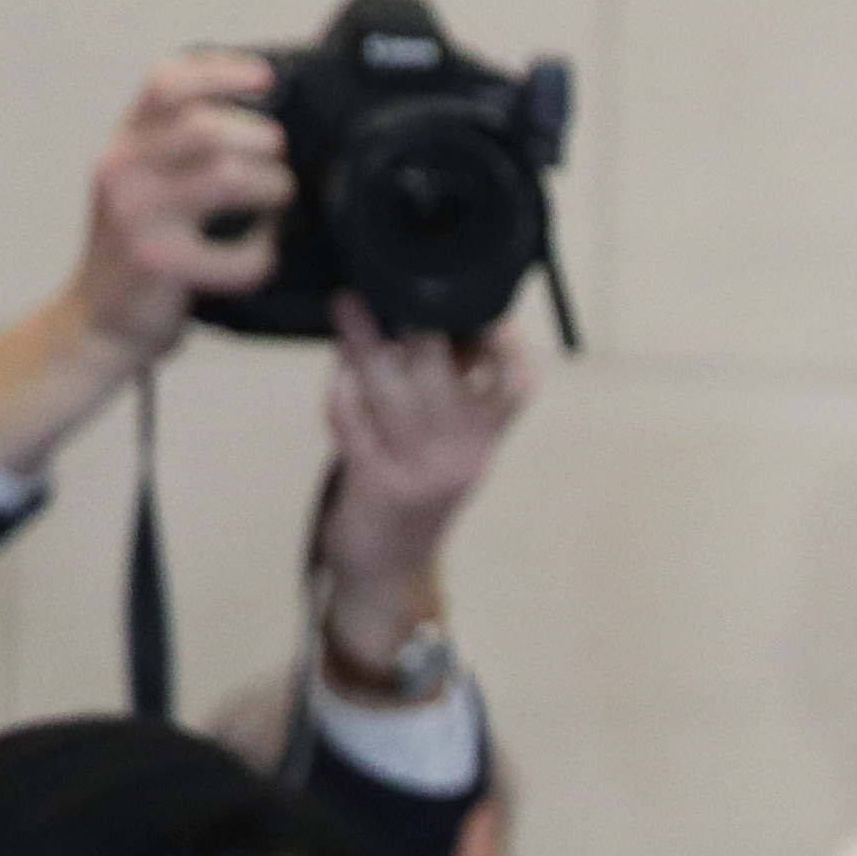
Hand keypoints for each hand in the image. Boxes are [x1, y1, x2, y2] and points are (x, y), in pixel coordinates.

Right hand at [73, 53, 289, 367]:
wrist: (101, 321)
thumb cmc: (143, 250)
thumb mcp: (145, 184)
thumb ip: (178, 148)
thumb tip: (256, 119)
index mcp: (124, 143)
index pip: (166, 84)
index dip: (220, 72)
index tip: (265, 77)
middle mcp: (122, 170)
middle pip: (207, 125)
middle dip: (261, 139)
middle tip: (279, 160)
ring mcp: (138, 216)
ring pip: (227, 175)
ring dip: (272, 186)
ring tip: (278, 200)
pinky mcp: (160, 263)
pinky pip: (241, 253)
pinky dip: (266, 253)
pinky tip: (265, 253)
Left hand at [316, 301, 531, 672]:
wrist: (387, 571)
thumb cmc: (409, 491)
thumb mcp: (444, 444)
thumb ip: (444, 389)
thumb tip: (423, 313)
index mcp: (484, 440)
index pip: (518, 387)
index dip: (508, 345)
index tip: (481, 310)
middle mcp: (463, 455)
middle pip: (446, 372)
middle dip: (415, 323)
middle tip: (388, 284)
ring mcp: (421, 471)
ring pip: (394, 389)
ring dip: (365, 343)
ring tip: (348, 306)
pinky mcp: (378, 483)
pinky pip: (355, 423)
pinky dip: (342, 393)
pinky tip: (338, 375)